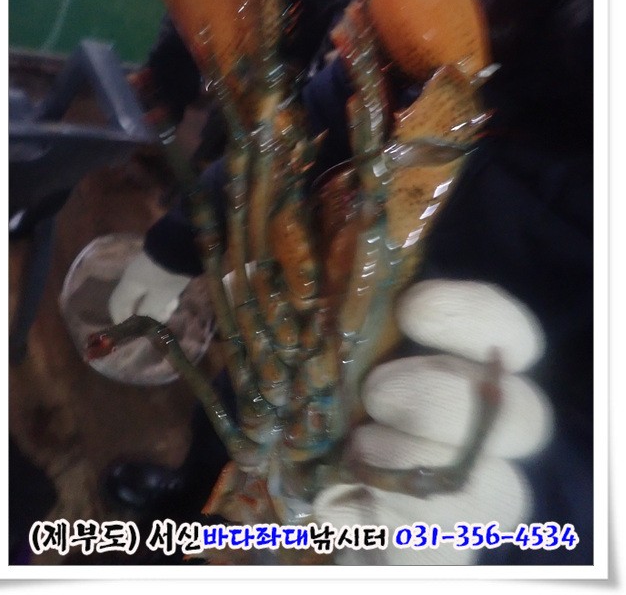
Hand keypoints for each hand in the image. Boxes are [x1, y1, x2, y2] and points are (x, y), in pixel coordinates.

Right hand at [107, 250, 190, 324]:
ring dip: (158, 305)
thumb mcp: (159, 299)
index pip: (116, 305)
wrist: (184, 245)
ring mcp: (146, 269)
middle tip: (159, 321)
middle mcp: (133, 276)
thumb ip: (148, 314)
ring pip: (147, 294)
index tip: (133, 332)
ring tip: (171, 310)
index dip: (122, 320)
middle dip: (146, 313)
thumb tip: (144, 322)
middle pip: (134, 300)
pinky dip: (163, 295)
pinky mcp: (159, 265)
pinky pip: (156, 285)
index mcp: (128, 284)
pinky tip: (175, 299)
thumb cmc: (168, 276)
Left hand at [313, 280, 552, 564]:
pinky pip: (447, 550)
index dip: (476, 318)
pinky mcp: (443, 549)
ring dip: (419, 467)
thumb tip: (355, 280)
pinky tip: (345, 500)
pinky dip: (394, 523)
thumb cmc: (322, 394)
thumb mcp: (332, 348)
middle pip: (525, 418)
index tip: (411, 309)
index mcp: (468, 370)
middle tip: (376, 393)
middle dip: (444, 401)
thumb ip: (356, 320)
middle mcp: (488, 434)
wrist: (306, 482)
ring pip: (501, 494)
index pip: (513, 337)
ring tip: (358, 449)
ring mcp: (475, 499)